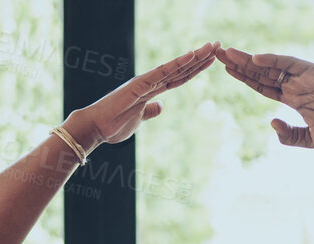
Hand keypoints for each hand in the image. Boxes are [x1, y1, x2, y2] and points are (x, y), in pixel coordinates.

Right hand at [67, 42, 218, 149]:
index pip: (179, 77)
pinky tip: (191, 55)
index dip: (196, 68)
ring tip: (211, 47)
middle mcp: (150, 82)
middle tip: (218, 45)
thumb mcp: (139, 120)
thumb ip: (150, 111)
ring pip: (175, 67)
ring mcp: (145, 82)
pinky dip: (176, 63)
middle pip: (181, 68)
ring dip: (194, 57)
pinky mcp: (139, 85)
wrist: (95, 128)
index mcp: (152, 90)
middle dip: (201, 57)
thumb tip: (160, 106)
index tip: (211, 60)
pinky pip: (161, 73)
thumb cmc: (113, 125)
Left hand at [217, 47, 313, 149]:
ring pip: (271, 67)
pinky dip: (273, 61)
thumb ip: (291, 136)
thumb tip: (271, 123)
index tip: (228, 70)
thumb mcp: (310, 140)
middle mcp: (296, 86)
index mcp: (293, 100)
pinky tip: (256, 59)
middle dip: (241, 64)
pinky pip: (290, 64)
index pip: (264, 86)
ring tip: (230, 54)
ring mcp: (304, 78)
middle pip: (262, 73)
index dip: (245, 78)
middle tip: (219, 55)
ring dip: (250, 60)